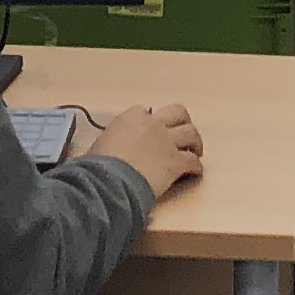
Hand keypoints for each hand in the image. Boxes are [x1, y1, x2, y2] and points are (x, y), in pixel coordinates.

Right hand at [89, 101, 203, 197]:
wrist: (108, 182)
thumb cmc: (97, 167)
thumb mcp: (100, 145)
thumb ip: (112, 141)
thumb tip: (111, 149)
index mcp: (130, 118)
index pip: (146, 111)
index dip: (151, 121)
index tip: (152, 129)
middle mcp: (152, 124)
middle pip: (177, 112)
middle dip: (183, 121)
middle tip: (184, 131)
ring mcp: (166, 141)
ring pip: (191, 133)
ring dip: (195, 141)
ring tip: (196, 150)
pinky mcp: (175, 162)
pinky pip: (192, 161)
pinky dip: (196, 166)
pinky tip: (195, 172)